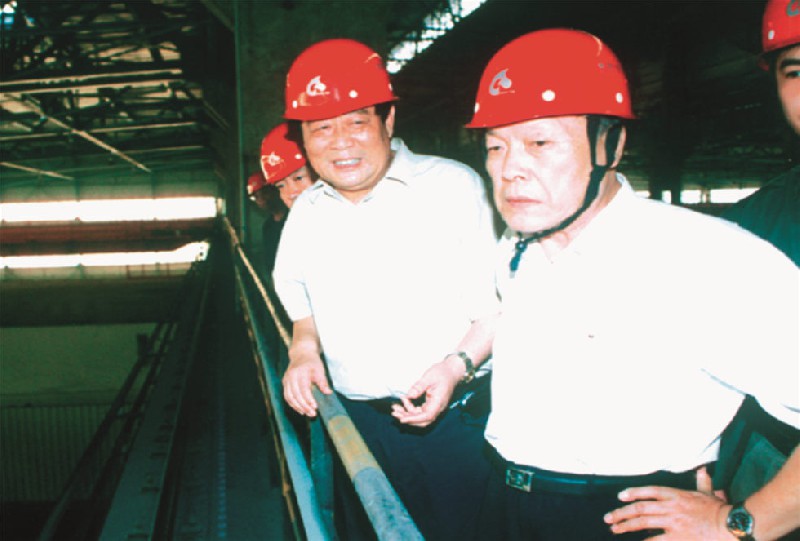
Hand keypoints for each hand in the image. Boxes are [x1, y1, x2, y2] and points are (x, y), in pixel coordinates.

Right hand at [282, 353, 330, 416]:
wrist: (301, 354)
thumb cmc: (312, 362)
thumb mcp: (320, 369)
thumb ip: (323, 381)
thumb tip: (328, 392)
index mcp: (300, 372)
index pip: (304, 389)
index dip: (309, 399)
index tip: (315, 407)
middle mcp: (291, 376)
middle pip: (296, 395)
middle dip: (304, 406)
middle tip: (312, 413)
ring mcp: (286, 379)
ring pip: (289, 397)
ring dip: (297, 407)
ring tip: (306, 413)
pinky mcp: (284, 383)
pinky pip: (287, 396)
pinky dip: (292, 404)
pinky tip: (300, 409)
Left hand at [391, 356, 462, 426]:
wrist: (451, 371)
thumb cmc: (442, 372)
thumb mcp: (429, 377)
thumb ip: (419, 387)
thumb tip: (409, 395)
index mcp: (439, 402)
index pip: (427, 416)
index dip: (414, 419)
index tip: (402, 419)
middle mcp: (437, 408)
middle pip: (422, 420)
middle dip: (408, 418)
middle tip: (394, 413)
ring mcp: (434, 407)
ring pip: (419, 416)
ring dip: (407, 413)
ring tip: (395, 407)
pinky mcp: (430, 405)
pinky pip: (419, 411)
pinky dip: (410, 408)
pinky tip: (403, 400)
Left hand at [604, 474, 729, 539]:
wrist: (731, 526)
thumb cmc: (719, 511)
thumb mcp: (708, 493)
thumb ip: (702, 481)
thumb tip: (703, 470)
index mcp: (676, 494)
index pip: (649, 491)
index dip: (633, 492)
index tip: (620, 496)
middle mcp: (671, 507)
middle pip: (640, 508)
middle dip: (622, 512)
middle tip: (609, 518)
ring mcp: (673, 523)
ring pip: (642, 523)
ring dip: (625, 526)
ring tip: (614, 528)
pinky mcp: (677, 538)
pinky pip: (654, 540)